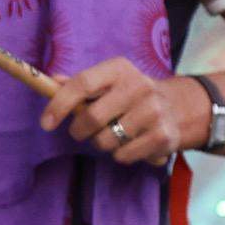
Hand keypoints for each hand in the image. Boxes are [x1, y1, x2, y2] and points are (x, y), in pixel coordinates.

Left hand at [40, 60, 205, 166]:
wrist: (179, 107)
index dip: (60, 104)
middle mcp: (139, 87)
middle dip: (79, 130)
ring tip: (112, 135)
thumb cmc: (131, 95)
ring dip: (101, 143)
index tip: (46, 123)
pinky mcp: (163, 136)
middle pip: (92, 117)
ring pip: (106, 140)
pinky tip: (130, 144)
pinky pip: (123, 155)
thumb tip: (51, 82)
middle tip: (81, 132)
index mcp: (120, 69)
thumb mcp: (109, 82)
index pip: (82, 84)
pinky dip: (120, 154)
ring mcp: (153, 112)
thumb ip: (80, 84)